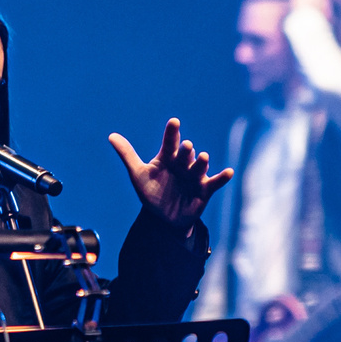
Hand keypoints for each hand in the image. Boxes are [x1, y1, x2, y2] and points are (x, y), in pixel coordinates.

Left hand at [108, 119, 232, 226]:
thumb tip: (111, 135)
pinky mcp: (205, 190)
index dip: (172, 133)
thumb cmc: (152, 193)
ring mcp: (195, 176)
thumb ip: (127, 154)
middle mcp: (183, 164)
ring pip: (199, 167)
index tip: (174, 122)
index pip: (170, 143)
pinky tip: (229, 172)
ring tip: (202, 156)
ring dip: (201, 162)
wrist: (163, 220)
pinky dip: (222, 177)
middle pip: (185, 155)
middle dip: (186, 151)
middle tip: (185, 146)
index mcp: (167, 158)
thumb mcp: (138, 174)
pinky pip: (215, 182)